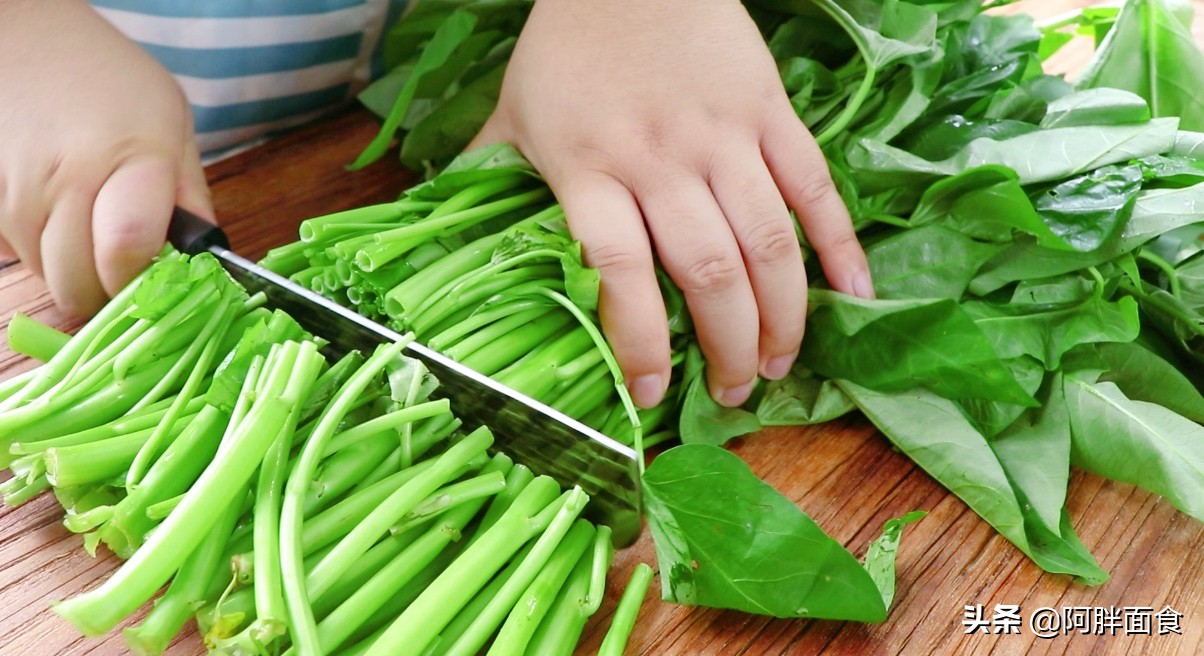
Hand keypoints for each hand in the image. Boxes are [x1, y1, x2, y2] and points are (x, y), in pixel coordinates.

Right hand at [0, 0, 212, 315]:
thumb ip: (191, 195)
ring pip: (44, 273)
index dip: (140, 280)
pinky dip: (38, 247)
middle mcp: (66, 178)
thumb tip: (208, 256)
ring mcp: (16, 189)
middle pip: (78, 282)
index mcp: (131, 159)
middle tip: (125, 268)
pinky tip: (57, 211)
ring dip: (71, 268)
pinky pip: (13, 250)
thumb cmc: (112, 82)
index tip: (152, 277)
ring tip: (92, 227)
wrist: (28, 41)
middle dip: (107, 290)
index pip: (127, 249)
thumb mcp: (173, 125)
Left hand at [470, 0, 871, 408]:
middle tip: (738, 391)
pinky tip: (855, 297)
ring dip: (784, 314)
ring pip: (768, 240)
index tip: (654, 394)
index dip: (640, 341)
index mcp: (590, 168)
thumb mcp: (515, 112)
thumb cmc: (566, 47)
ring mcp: (724, 135)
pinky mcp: (769, 111)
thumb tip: (441, 221)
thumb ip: (488, 172)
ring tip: (783, 363)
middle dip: (730, 345)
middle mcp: (660, 160)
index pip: (621, 271)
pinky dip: (840, 244)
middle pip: (708, 269)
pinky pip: (815, 186)